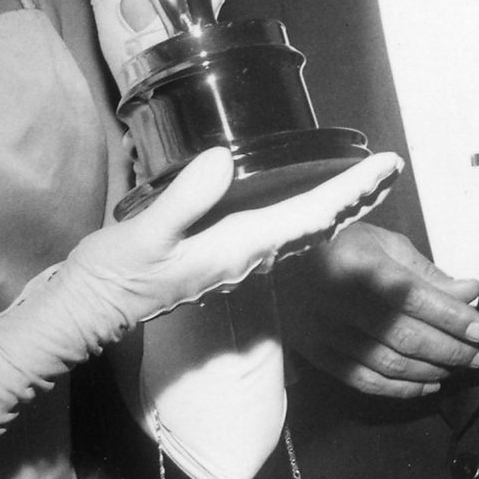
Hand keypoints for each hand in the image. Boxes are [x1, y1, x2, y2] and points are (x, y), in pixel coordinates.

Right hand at [68, 147, 402, 325]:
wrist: (86, 316)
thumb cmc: (110, 279)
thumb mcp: (142, 236)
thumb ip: (184, 201)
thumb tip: (222, 162)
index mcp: (237, 250)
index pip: (310, 216)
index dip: (352, 190)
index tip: (386, 167)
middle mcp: (246, 259)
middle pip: (319, 226)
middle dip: (358, 197)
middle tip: (393, 169)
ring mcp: (234, 262)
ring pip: (303, 232)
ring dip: (338, 206)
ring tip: (366, 182)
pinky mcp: (219, 260)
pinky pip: (279, 236)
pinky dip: (307, 216)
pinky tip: (311, 207)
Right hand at [274, 221, 478, 398]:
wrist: (274, 261)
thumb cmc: (336, 246)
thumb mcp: (382, 243)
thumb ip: (426, 271)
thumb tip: (469, 292)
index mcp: (358, 265)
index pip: (414, 297)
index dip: (452, 317)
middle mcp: (340, 301)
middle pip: (404, 335)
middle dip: (450, 350)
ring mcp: (324, 331)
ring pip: (387, 363)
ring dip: (431, 371)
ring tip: (459, 368)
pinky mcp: (315, 353)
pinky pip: (363, 381)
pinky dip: (400, 388)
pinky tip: (427, 385)